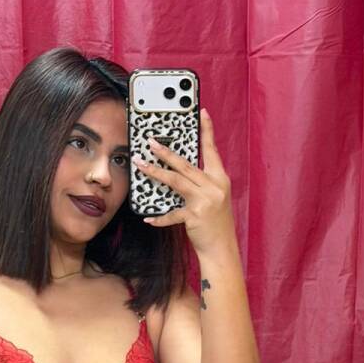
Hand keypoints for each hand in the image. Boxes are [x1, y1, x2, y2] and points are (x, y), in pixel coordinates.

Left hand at [132, 108, 235, 254]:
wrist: (222, 249)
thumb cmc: (216, 223)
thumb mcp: (214, 198)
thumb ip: (201, 183)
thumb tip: (177, 171)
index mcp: (220, 179)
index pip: (212, 150)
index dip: (207, 131)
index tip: (202, 113)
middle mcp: (214, 187)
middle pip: (186, 164)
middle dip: (166, 152)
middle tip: (150, 142)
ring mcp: (205, 201)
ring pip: (176, 181)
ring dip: (156, 173)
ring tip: (141, 165)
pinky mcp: (195, 216)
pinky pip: (172, 213)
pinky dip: (159, 217)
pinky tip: (148, 218)